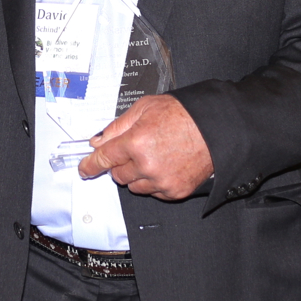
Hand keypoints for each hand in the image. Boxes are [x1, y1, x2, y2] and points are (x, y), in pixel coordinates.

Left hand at [76, 94, 213, 199]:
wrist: (215, 127)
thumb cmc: (184, 114)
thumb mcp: (145, 108)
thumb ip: (118, 126)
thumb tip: (99, 141)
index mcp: (136, 142)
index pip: (104, 158)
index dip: (91, 165)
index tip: (85, 169)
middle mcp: (147, 165)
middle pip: (118, 175)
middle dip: (121, 164)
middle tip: (136, 150)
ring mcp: (162, 181)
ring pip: (134, 186)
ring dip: (137, 174)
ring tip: (155, 155)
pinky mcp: (175, 191)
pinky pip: (153, 192)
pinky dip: (155, 182)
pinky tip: (166, 164)